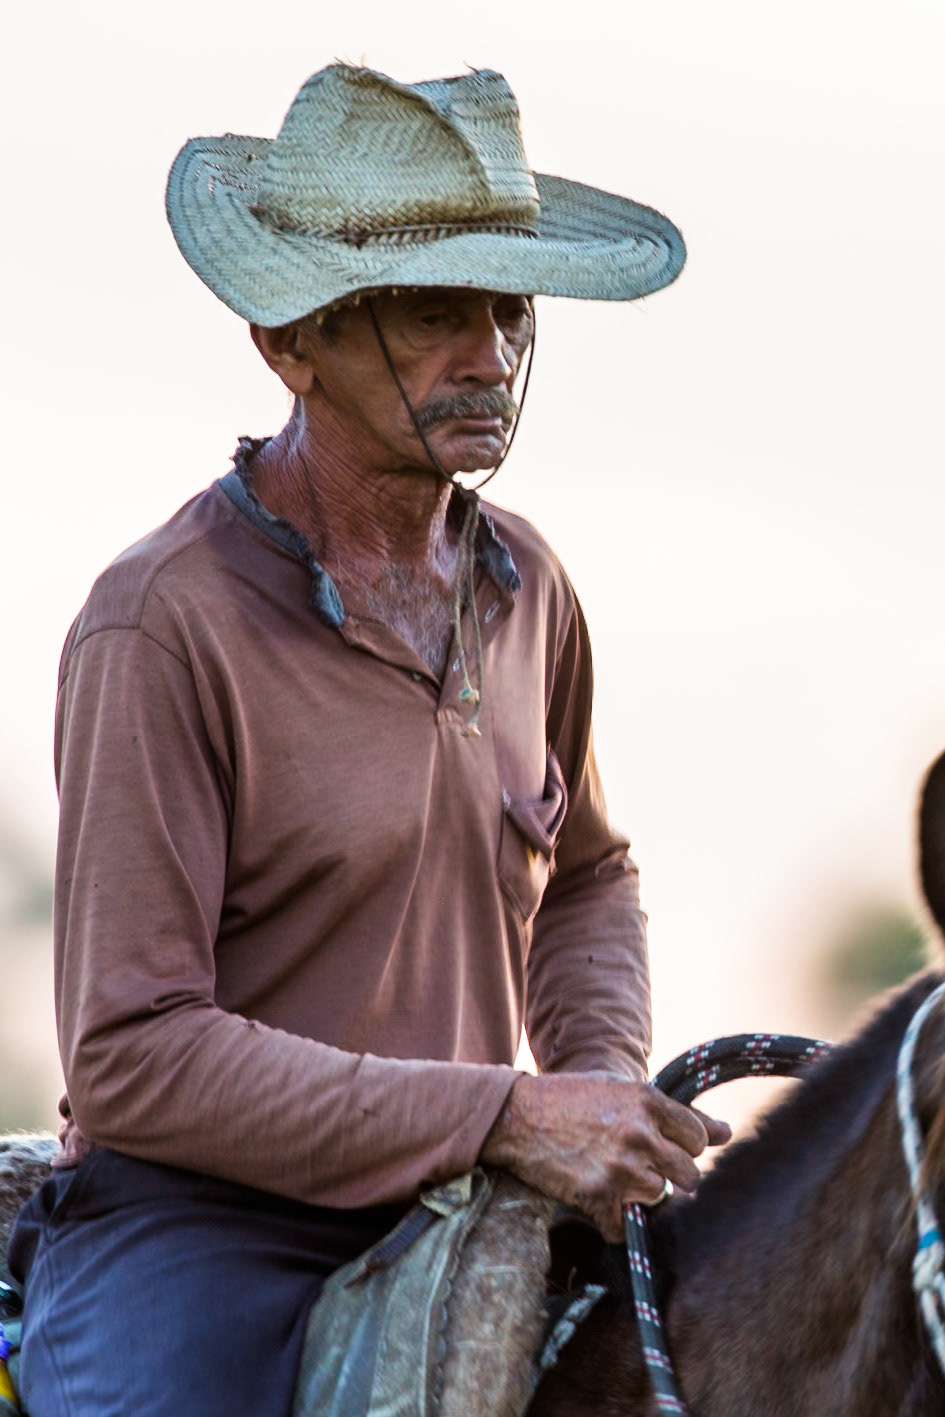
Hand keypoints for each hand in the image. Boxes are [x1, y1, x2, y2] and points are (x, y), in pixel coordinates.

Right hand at [480, 1072, 730, 1242]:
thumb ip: (677, 1114)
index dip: (681, 1145)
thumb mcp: (623, 1091)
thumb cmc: (571, 1098)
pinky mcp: (598, 1196)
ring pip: (658, 1199)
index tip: (662, 1145)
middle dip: (669, 1174)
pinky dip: (612, 1220)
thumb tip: (727, 1133)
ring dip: (639, 1194)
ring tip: (611, 1175)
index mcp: (648, 1101)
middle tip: (639, 1166)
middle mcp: (639, 1134)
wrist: (516, 1115)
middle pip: (688, 1176)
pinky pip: (625, 1226)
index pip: (698, 1138)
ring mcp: (620, 1167)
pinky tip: (597, 1198)